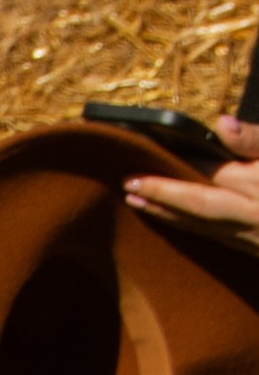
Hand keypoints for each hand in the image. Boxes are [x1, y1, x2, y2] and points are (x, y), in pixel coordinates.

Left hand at [123, 114, 258, 255]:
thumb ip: (255, 139)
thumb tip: (222, 124)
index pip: (212, 173)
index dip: (180, 164)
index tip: (149, 152)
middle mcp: (252, 217)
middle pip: (197, 205)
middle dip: (160, 195)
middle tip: (128, 183)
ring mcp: (252, 239)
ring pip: (201, 227)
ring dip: (166, 215)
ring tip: (135, 200)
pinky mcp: (252, 251)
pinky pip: (212, 239)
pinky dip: (186, 226)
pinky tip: (168, 218)